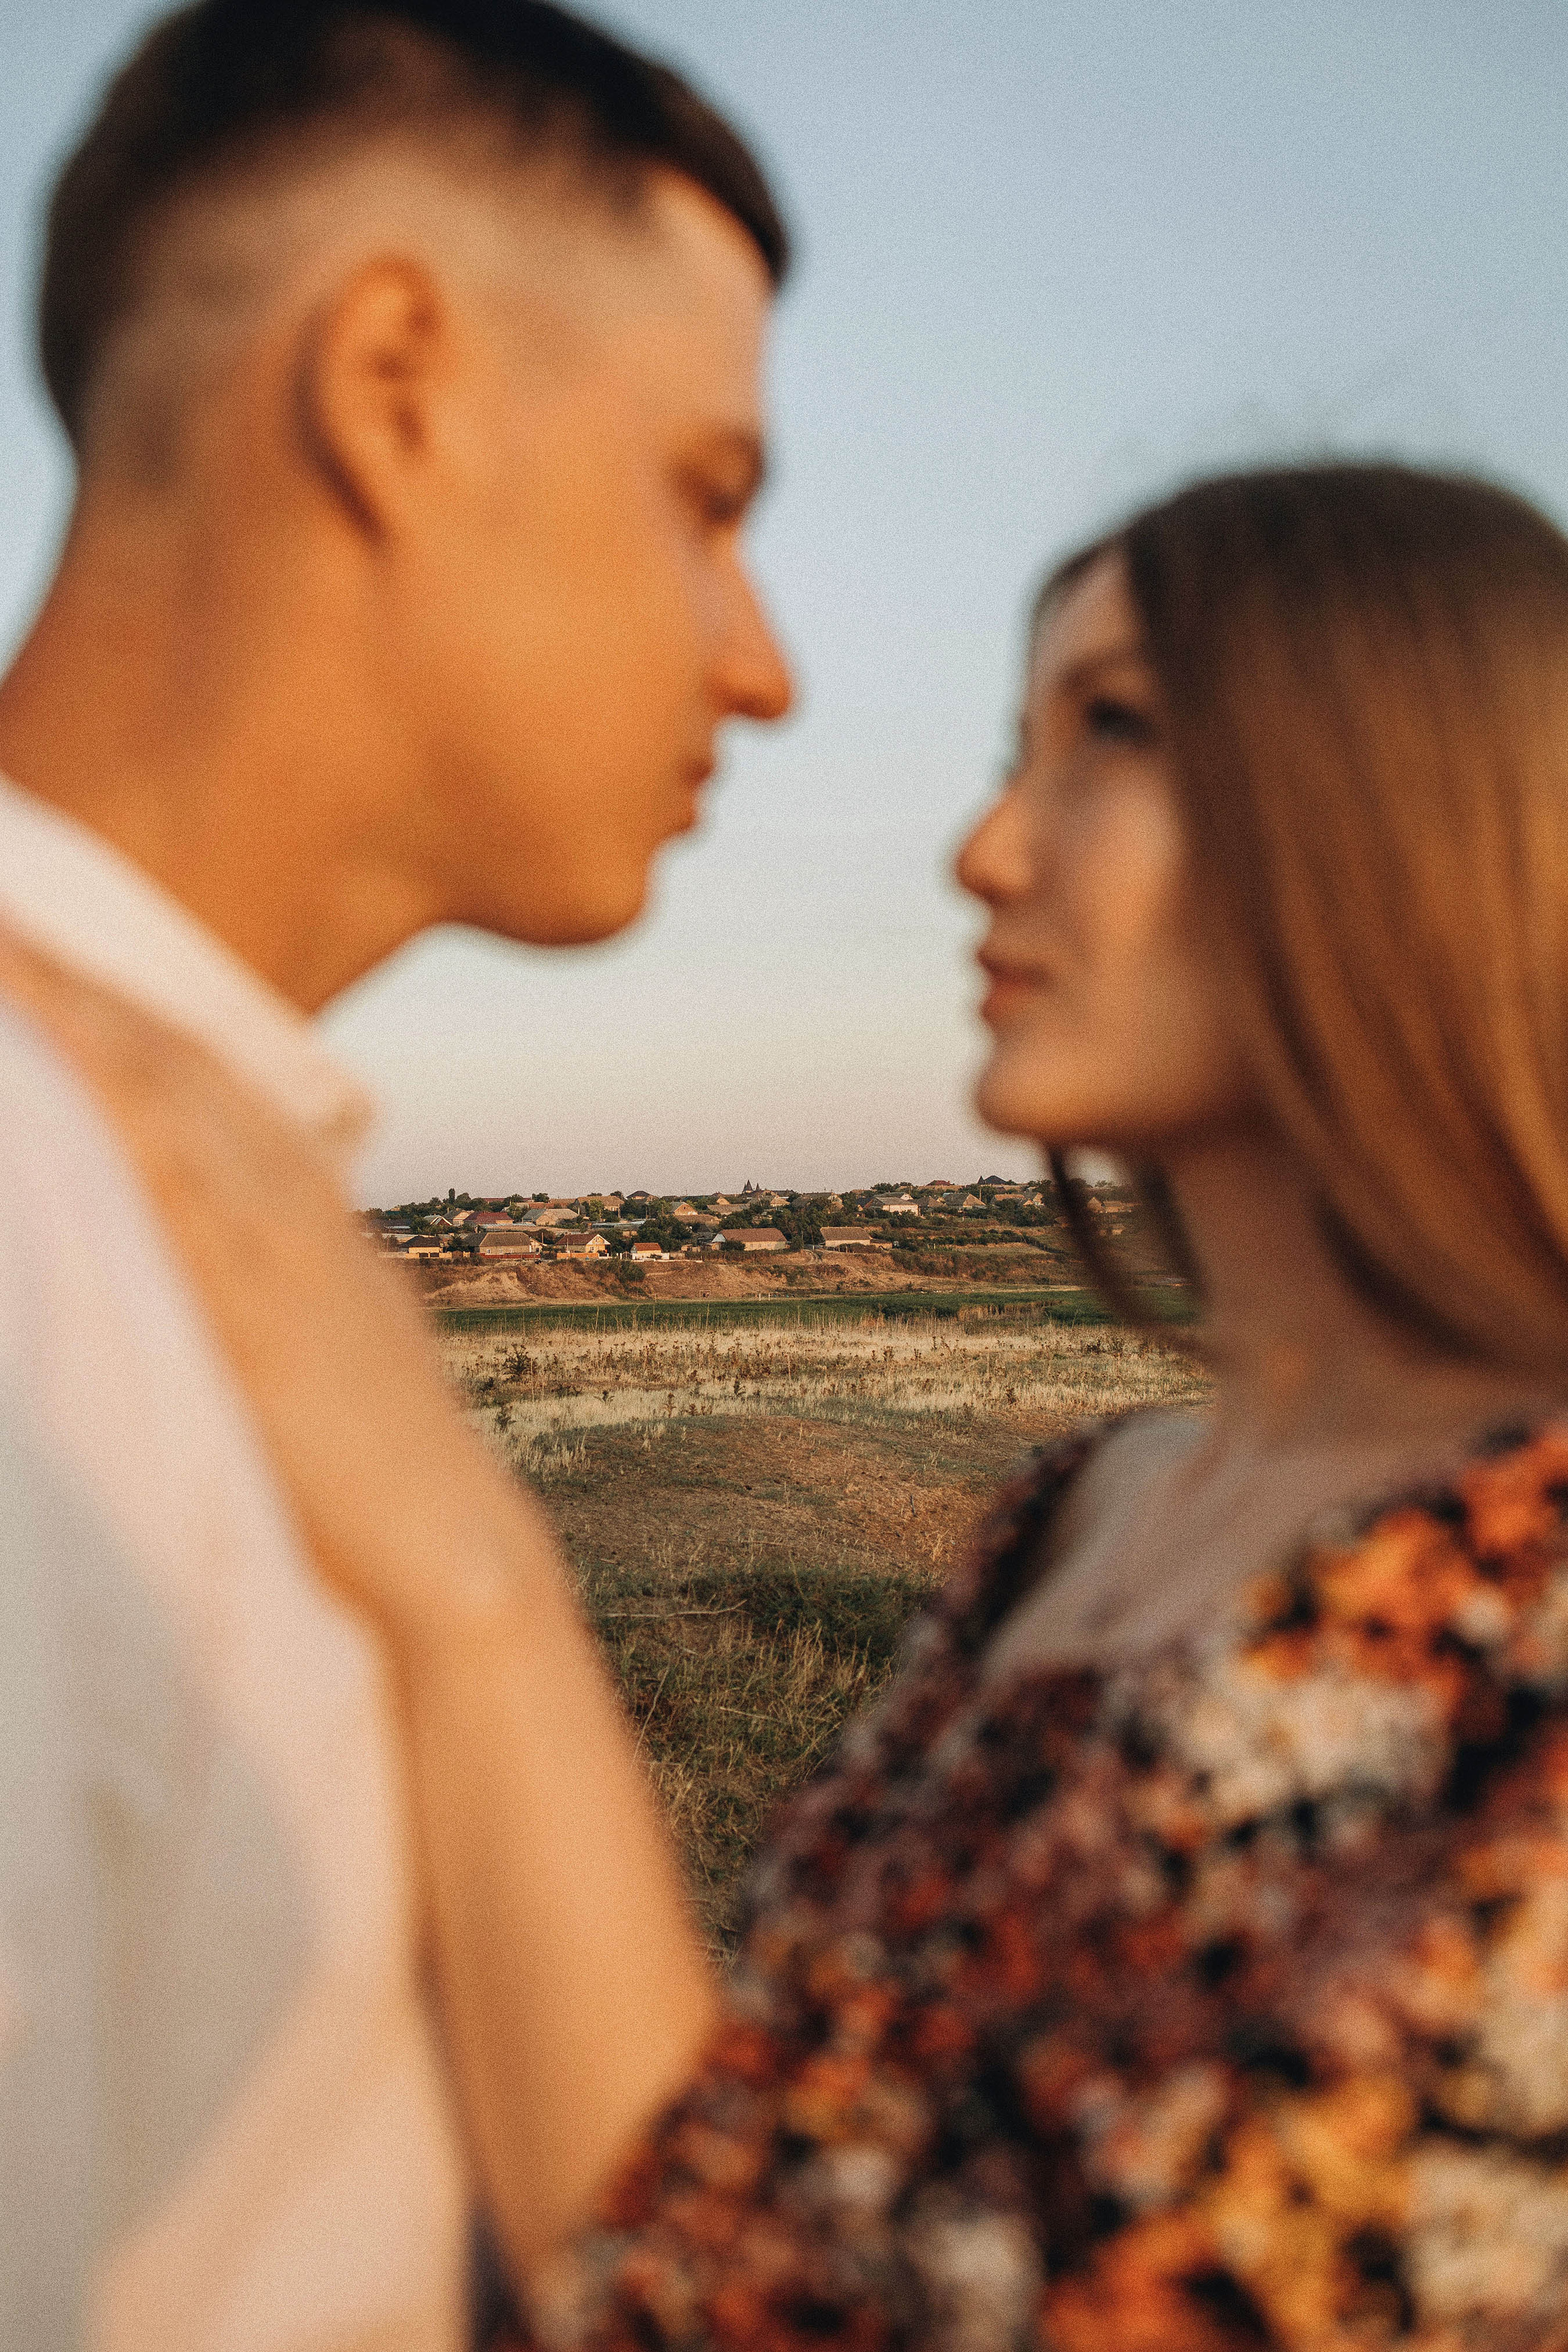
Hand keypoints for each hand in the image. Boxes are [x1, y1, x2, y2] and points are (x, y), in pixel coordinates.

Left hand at [0, 926, 555, 1651]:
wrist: (452, 1556)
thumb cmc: (379, 1470)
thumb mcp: (327, 1343)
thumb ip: (271, 1279)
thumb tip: (211, 1245)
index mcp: (301, 1214)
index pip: (198, 1078)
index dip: (120, 1005)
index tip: (46, 945)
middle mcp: (287, 1209)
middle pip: (170, 1063)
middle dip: (79, 980)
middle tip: (4, 901)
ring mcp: (276, 1251)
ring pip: (162, 1102)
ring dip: (77, 1018)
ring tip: (7, 942)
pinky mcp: (256, 1310)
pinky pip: (168, 1187)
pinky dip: (108, 1111)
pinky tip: (55, 1053)